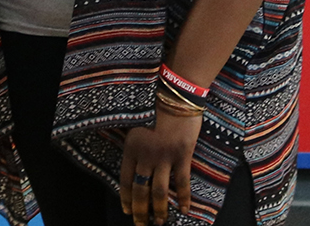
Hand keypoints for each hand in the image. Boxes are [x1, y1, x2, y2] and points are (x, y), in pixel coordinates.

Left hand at [120, 110, 204, 225]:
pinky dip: (183, 198)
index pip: (126, 180)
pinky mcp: (182, 156)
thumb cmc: (153, 107)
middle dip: (141, 210)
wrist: (175, 96)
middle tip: (142, 225)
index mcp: (131, 147)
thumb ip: (132, 142)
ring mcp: (164, 157)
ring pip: (159, 190)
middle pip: (141, 190)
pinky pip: (182, 182)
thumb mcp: (134, 124)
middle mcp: (145, 155)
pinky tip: (183, 210)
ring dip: (159, 210)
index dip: (127, 198)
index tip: (127, 211)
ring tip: (160, 222)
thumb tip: (129, 158)